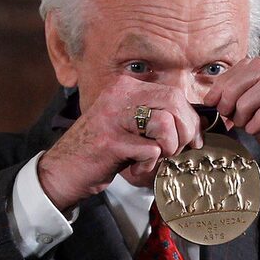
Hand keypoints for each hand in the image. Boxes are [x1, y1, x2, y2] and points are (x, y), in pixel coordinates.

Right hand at [38, 76, 202, 211]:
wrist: (62, 172)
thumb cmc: (101, 152)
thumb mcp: (129, 126)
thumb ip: (157, 118)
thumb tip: (197, 124)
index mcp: (125, 88)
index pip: (173, 93)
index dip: (190, 118)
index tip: (192, 139)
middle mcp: (118, 96)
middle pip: (174, 103)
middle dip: (185, 132)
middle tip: (174, 151)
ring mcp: (112, 118)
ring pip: (165, 124)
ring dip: (168, 149)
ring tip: (153, 158)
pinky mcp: (110, 142)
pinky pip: (152, 150)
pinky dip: (149, 166)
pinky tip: (135, 169)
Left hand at [204, 57, 259, 205]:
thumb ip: (243, 105)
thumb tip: (215, 99)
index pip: (252, 63)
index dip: (227, 80)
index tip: (211, 100)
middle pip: (259, 67)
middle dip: (233, 90)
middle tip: (224, 112)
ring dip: (246, 105)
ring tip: (242, 123)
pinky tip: (256, 130)